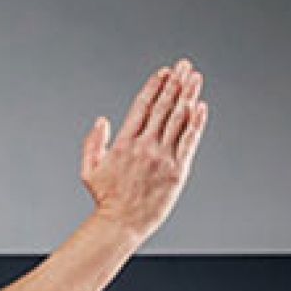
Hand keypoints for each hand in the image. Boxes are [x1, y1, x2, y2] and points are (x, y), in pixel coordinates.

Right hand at [81, 62, 208, 240]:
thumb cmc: (106, 200)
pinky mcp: (177, 171)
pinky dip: (196, 123)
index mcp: (124, 143)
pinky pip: (189, 141)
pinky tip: (201, 107)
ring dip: (188, 95)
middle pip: (163, 107)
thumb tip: (101, 120)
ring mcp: (162, 158)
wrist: (121, 224)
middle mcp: (145, 146)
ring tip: (195, 78)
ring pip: (178, 119)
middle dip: (175, 83)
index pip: (142, 106)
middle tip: (184, 66)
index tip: (165, 72)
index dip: (155, 86)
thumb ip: (93, 143)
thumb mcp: (90, 170)